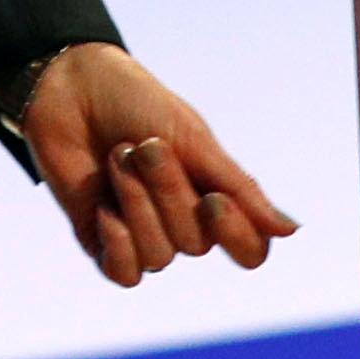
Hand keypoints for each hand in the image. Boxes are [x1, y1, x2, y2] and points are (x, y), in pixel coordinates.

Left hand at [16, 43, 297, 287]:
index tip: (214, 200)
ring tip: (116, 157)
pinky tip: (104, 208)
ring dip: (136, 203)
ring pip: (160, 256)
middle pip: (195, 243)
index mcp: (213, 196)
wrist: (68, 85)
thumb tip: (291, 231)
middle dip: (167, 191)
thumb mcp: (192, 139)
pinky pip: (124, 273)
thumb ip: (237, 187)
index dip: (236, 234)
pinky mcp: (102, 241)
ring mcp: (142, 233)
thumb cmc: (134, 102)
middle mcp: (182, 222)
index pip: (248, 249)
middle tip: (143, 145)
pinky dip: (117, 244)